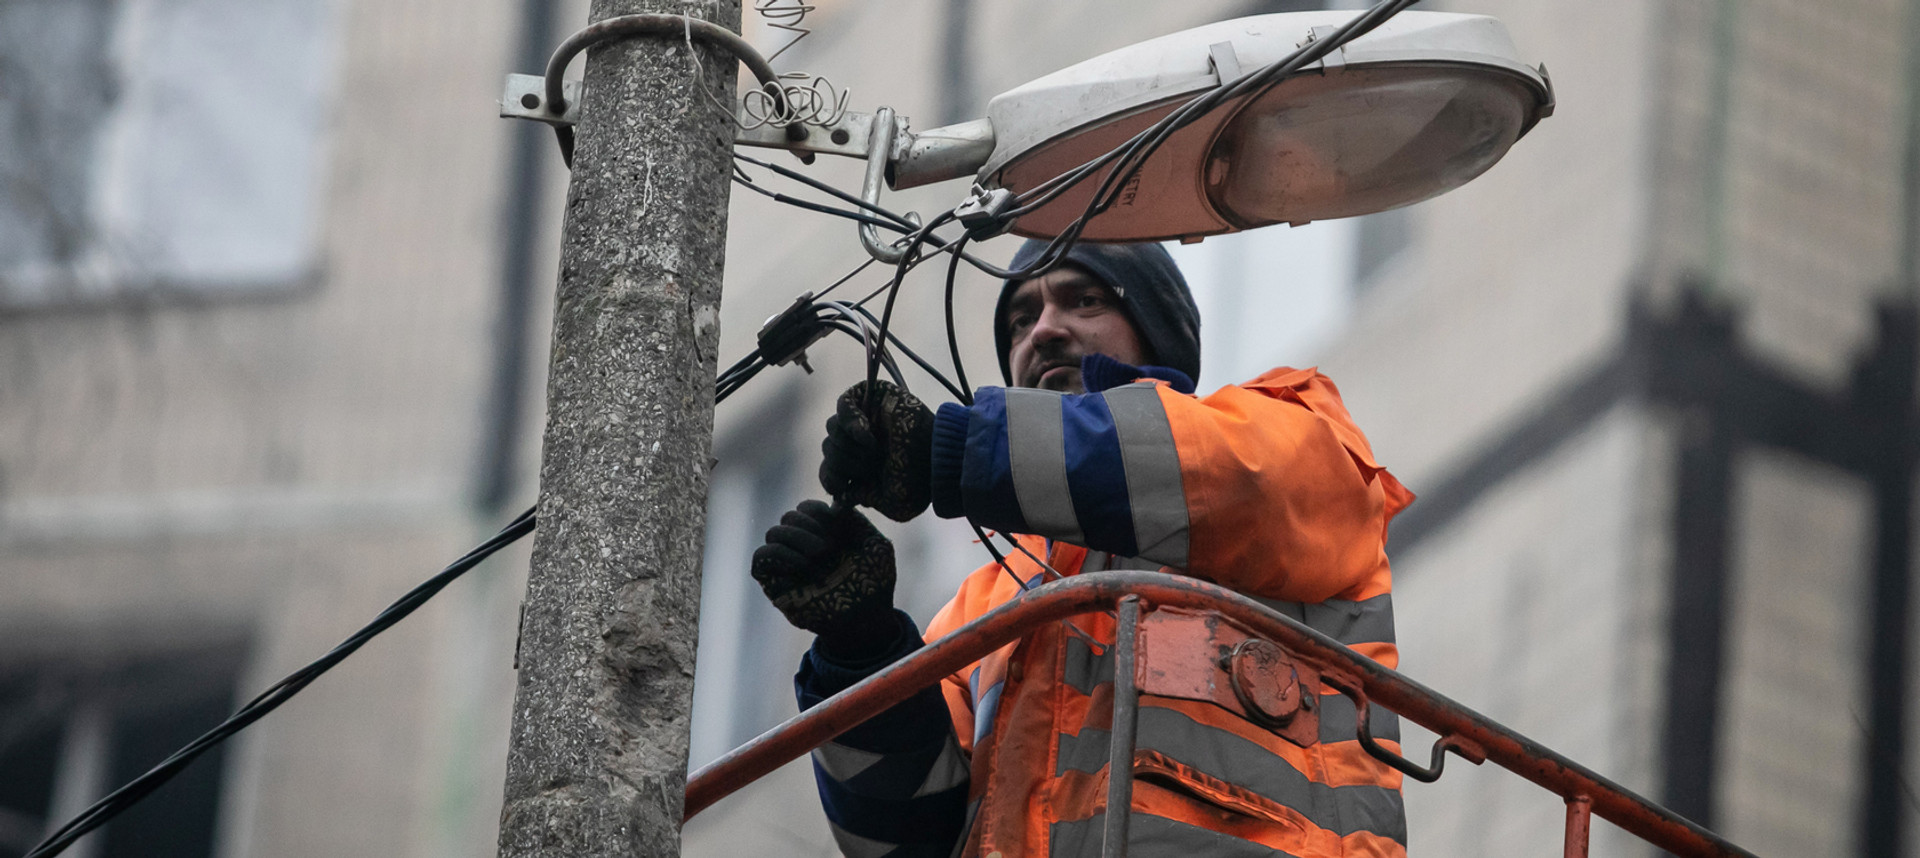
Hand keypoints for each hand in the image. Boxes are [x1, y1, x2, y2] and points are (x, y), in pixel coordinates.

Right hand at [751, 500, 897, 653]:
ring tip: (820, 556)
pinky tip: (806, 564)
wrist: (868, 618)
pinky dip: (781, 555)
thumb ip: (855, 519)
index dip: (817, 510)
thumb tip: (834, 503)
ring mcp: (787, 565)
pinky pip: (760, 558)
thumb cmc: (875, 582)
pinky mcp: (774, 585)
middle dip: (809, 525)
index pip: (805, 507)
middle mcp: (802, 547)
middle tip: (829, 547)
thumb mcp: (874, 543)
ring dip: (797, 539)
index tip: (838, 523)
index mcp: (822, 533)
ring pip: (773, 533)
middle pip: (787, 517)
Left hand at [820, 381, 932, 521]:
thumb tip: (841, 500)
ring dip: (849, 444)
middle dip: (844, 462)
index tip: (842, 485)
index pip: (829, 469)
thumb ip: (863, 499)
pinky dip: (850, 421)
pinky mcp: (873, 396)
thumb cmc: (918, 481)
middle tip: (871, 465)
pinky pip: (844, 404)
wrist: (936, 458)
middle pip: (828, 448)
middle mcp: (861, 442)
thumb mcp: (891, 504)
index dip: (830, 477)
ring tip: (873, 450)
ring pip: (832, 427)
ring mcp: (866, 417)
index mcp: (863, 465)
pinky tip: (867, 434)